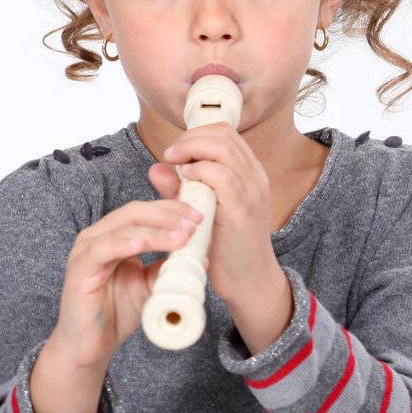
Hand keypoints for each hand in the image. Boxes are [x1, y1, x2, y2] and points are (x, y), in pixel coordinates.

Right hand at [47, 198, 202, 368]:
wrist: (91, 345)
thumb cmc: (115, 313)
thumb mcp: (150, 286)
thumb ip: (167, 268)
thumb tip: (199, 257)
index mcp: (113, 237)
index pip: (143, 212)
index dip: (171, 210)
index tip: (199, 217)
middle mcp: (97, 237)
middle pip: (133, 213)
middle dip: (167, 214)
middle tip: (194, 222)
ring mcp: (86, 251)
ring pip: (122, 228)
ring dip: (155, 230)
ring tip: (182, 236)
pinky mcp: (80, 269)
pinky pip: (102, 250)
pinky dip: (124, 243)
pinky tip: (142, 244)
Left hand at [153, 123, 291, 348]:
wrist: (248, 280)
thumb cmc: (223, 245)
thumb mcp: (199, 208)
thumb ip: (179, 187)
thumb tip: (156, 168)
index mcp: (249, 173)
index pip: (225, 132)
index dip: (196, 134)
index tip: (176, 151)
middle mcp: (255, 177)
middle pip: (223, 133)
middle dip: (190, 138)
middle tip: (172, 156)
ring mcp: (251, 191)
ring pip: (222, 147)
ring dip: (191, 150)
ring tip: (175, 165)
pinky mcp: (242, 210)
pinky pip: (221, 176)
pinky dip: (198, 171)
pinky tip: (185, 181)